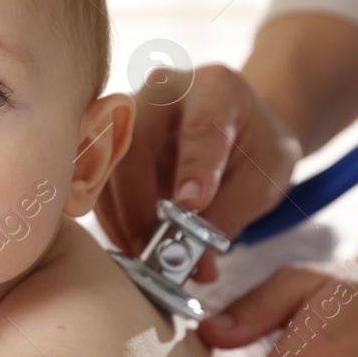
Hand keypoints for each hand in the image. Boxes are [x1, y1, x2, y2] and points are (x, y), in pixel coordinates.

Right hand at [95, 63, 300, 281]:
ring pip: (106, 165)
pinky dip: (111, 218)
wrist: (236, 127)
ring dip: (121, 218)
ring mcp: (128, 113)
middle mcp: (163, 91)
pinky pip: (94, 180)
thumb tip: (197, 267)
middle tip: (153, 251)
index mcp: (215, 89)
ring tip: (143, 256)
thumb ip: (230, 216)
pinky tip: (130, 242)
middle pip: (136, 144)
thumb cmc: (252, 146)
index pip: (202, 127)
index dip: (195, 168)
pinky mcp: (108, 139)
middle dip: (140, 204)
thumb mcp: (262, 179)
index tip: (193, 205)